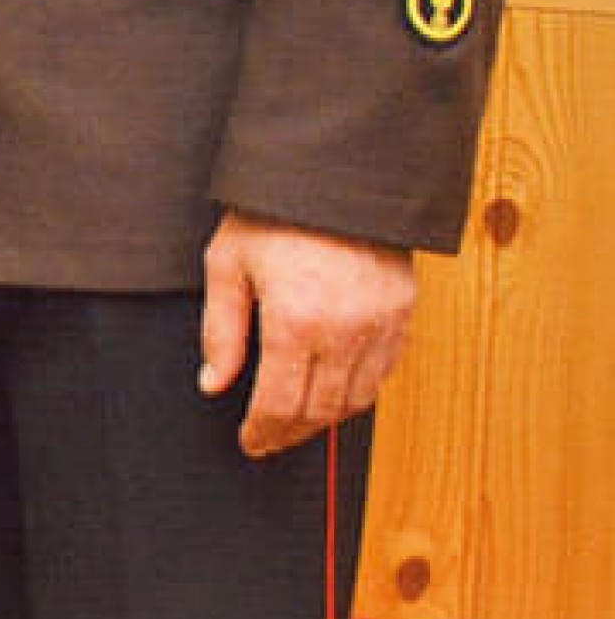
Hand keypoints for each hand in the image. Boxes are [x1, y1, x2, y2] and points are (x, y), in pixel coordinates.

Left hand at [200, 211, 416, 454]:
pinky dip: (359, 390)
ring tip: (298, 422)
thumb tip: (214, 383)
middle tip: (269, 441)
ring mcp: (382, 324)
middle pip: (321, 410)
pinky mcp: (404, 313)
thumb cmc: (273, 215)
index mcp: (297, 322)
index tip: (250, 443)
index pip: (282, 403)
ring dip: (326, 418)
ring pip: (358, 398)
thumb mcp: (227, 264)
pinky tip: (335, 390)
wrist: (334, 175)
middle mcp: (346, 331)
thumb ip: (220, 331)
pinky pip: (385, 371)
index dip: (263, 431)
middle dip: (292, 433)